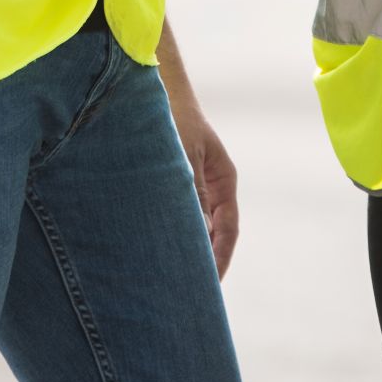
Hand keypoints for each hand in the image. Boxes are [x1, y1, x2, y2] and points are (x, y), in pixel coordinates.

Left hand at [172, 104, 239, 278]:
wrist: (156, 89)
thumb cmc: (174, 117)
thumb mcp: (185, 155)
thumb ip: (192, 192)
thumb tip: (197, 234)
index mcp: (224, 181)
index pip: (228, 229)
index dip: (220, 258)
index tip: (210, 284)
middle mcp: (211, 187)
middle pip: (212, 233)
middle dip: (203, 261)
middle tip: (189, 292)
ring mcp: (192, 187)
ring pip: (192, 225)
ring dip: (184, 247)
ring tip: (169, 277)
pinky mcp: (171, 184)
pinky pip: (174, 214)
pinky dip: (168, 231)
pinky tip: (153, 247)